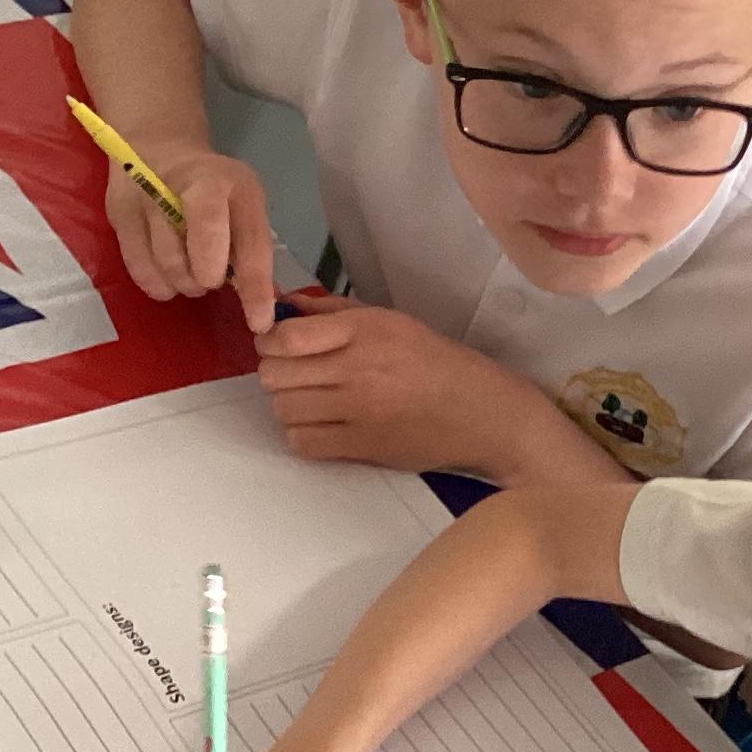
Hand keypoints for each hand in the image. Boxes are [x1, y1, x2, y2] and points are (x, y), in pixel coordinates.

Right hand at [106, 141, 274, 334]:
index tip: (258, 323)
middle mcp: (194, 183)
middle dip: (208, 277)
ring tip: (188, 271)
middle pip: (204, 249)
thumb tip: (259, 305)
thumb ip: (248, 248)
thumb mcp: (242, 205)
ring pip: (168, 264)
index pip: (250, 243)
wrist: (158, 146)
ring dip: (182, 283)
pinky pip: (139, 267)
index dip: (255, 289)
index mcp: (236, 184)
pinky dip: (156, 282)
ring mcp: (151, 195)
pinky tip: (165, 272)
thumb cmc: (212, 188)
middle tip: (208, 278)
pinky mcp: (121, 210)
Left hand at [255, 296, 569, 478]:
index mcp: (366, 330)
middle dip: (278, 373)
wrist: (482, 413)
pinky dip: (303, 434)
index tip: (279, 345)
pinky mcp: (361, 446)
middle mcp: (358, 368)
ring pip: (283, 409)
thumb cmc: (437, 364)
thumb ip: (336, 312)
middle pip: (275, 375)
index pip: (285, 337)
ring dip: (289, 404)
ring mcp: (358, 411)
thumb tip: (287, 305)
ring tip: (313, 401)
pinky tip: (322, 426)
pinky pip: (302, 442)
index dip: (270, 342)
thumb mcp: (393, 322)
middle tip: (298, 375)